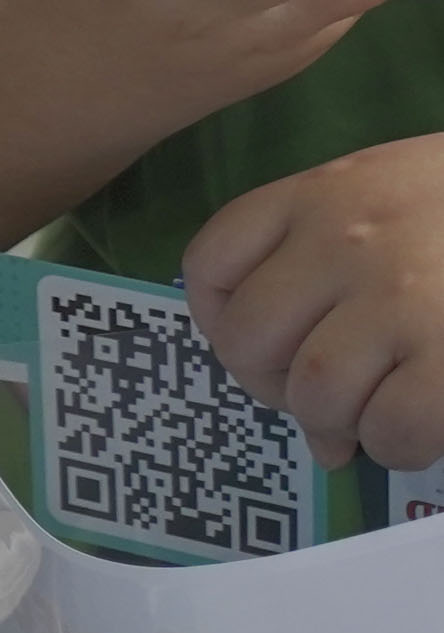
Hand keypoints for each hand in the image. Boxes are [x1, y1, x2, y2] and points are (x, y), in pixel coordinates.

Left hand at [188, 133, 443, 469]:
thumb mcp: (393, 187)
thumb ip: (326, 248)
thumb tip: (285, 363)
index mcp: (322, 193)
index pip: (211, 261)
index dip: (218, 318)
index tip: (256, 344)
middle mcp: (346, 242)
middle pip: (248, 340)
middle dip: (272, 386)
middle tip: (318, 398)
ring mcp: (401, 301)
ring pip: (314, 394)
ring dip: (338, 424)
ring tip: (374, 417)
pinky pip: (391, 429)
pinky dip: (397, 445)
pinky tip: (421, 428)